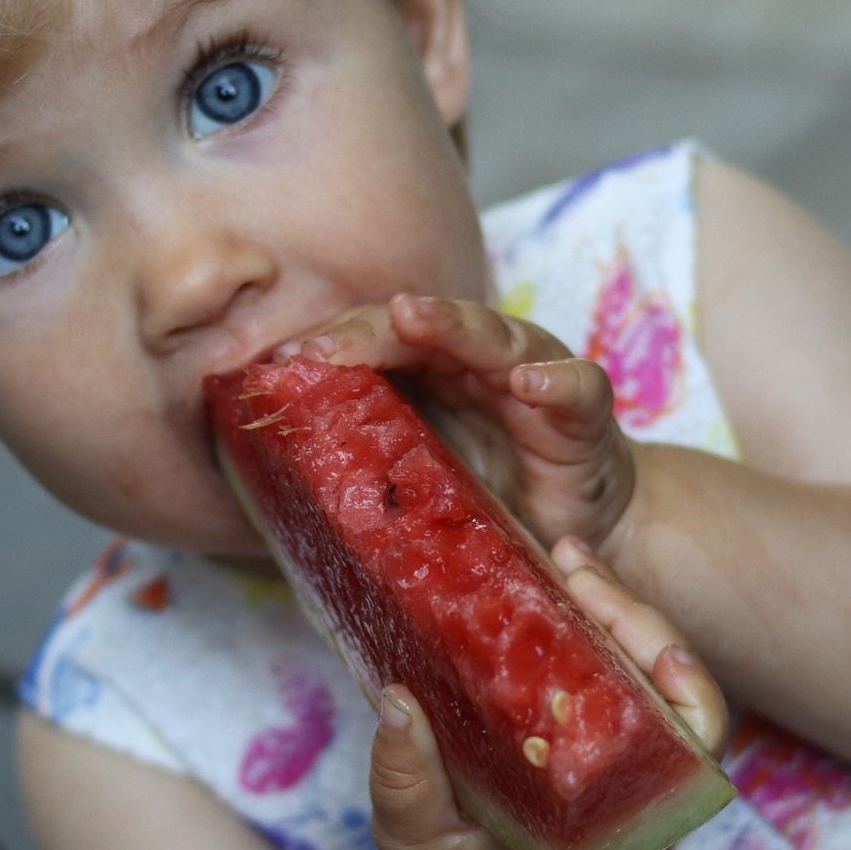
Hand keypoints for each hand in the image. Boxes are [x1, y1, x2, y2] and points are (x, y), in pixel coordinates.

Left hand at [279, 294, 636, 552]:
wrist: (573, 531)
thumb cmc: (490, 497)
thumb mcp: (415, 482)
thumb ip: (364, 466)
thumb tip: (269, 479)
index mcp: (434, 372)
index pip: (378, 342)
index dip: (333, 347)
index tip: (282, 366)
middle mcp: (480, 363)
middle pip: (425, 329)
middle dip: (373, 330)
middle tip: (325, 347)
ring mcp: (533, 380)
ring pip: (495, 336)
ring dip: (453, 324)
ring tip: (414, 317)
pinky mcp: (582, 414)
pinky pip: (576, 387)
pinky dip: (554, 380)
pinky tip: (528, 382)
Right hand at [367, 538, 728, 849]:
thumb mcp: (419, 846)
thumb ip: (407, 786)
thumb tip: (398, 704)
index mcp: (616, 811)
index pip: (692, 744)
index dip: (690, 691)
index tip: (664, 653)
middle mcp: (628, 770)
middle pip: (665, 680)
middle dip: (629, 615)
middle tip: (573, 568)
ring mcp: (607, 738)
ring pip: (635, 657)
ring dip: (604, 602)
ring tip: (560, 556)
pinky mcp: (578, 714)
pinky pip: (596, 655)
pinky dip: (576, 612)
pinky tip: (544, 575)